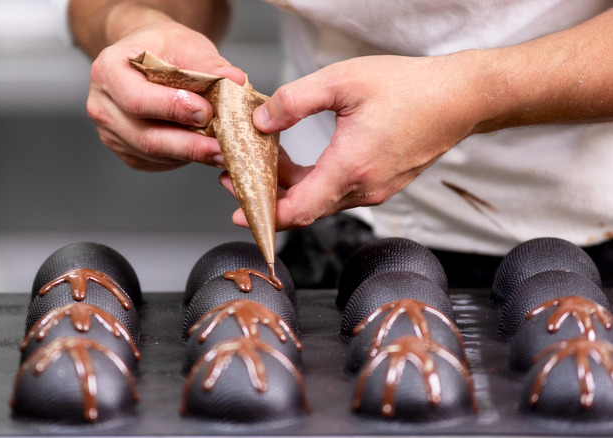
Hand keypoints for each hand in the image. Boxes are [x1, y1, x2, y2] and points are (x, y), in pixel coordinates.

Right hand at [87, 21, 245, 170]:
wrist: (147, 56)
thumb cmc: (162, 47)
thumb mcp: (186, 43)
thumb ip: (210, 64)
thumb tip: (236, 81)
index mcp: (108, 71)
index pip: (137, 100)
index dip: (173, 109)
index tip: (207, 112)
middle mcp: (102, 106)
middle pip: (145, 136)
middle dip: (189, 144)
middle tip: (223, 147)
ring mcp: (110, 133)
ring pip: (153, 154)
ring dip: (190, 154)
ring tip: (222, 151)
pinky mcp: (126, 152)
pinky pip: (156, 162)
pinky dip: (183, 158)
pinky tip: (203, 149)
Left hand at [224, 53, 482, 229]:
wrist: (461, 97)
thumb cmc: (409, 87)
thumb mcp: (342, 81)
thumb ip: (295, 100)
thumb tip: (260, 121)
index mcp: (351, 167)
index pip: (300, 210)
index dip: (265, 215)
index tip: (238, 213)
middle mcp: (365, 188)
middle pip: (306, 210)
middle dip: (269, 199)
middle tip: (237, 180)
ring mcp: (377, 190)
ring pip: (322, 201)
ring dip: (291, 190)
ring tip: (265, 166)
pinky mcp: (383, 184)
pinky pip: (339, 193)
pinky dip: (314, 184)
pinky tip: (299, 164)